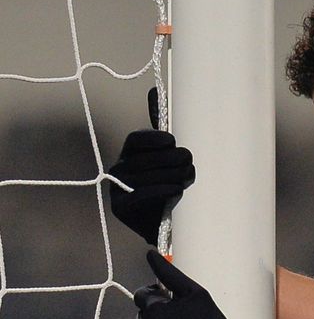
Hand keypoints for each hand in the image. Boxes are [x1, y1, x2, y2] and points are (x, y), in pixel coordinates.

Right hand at [107, 90, 194, 244]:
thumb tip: (154, 90)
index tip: (172, 140)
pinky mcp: (121, 208)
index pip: (136, 139)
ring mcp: (117, 189)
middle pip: (145, 159)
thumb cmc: (171, 188)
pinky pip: (141, 195)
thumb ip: (163, 130)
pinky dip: (162, 190)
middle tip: (190, 163)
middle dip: (172, 159)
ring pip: (146, 176)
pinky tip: (177, 190)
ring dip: (172, 175)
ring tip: (189, 177)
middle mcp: (119, 169)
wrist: (167, 228)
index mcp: (130, 155)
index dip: (154, 138)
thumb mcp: (170, 159)